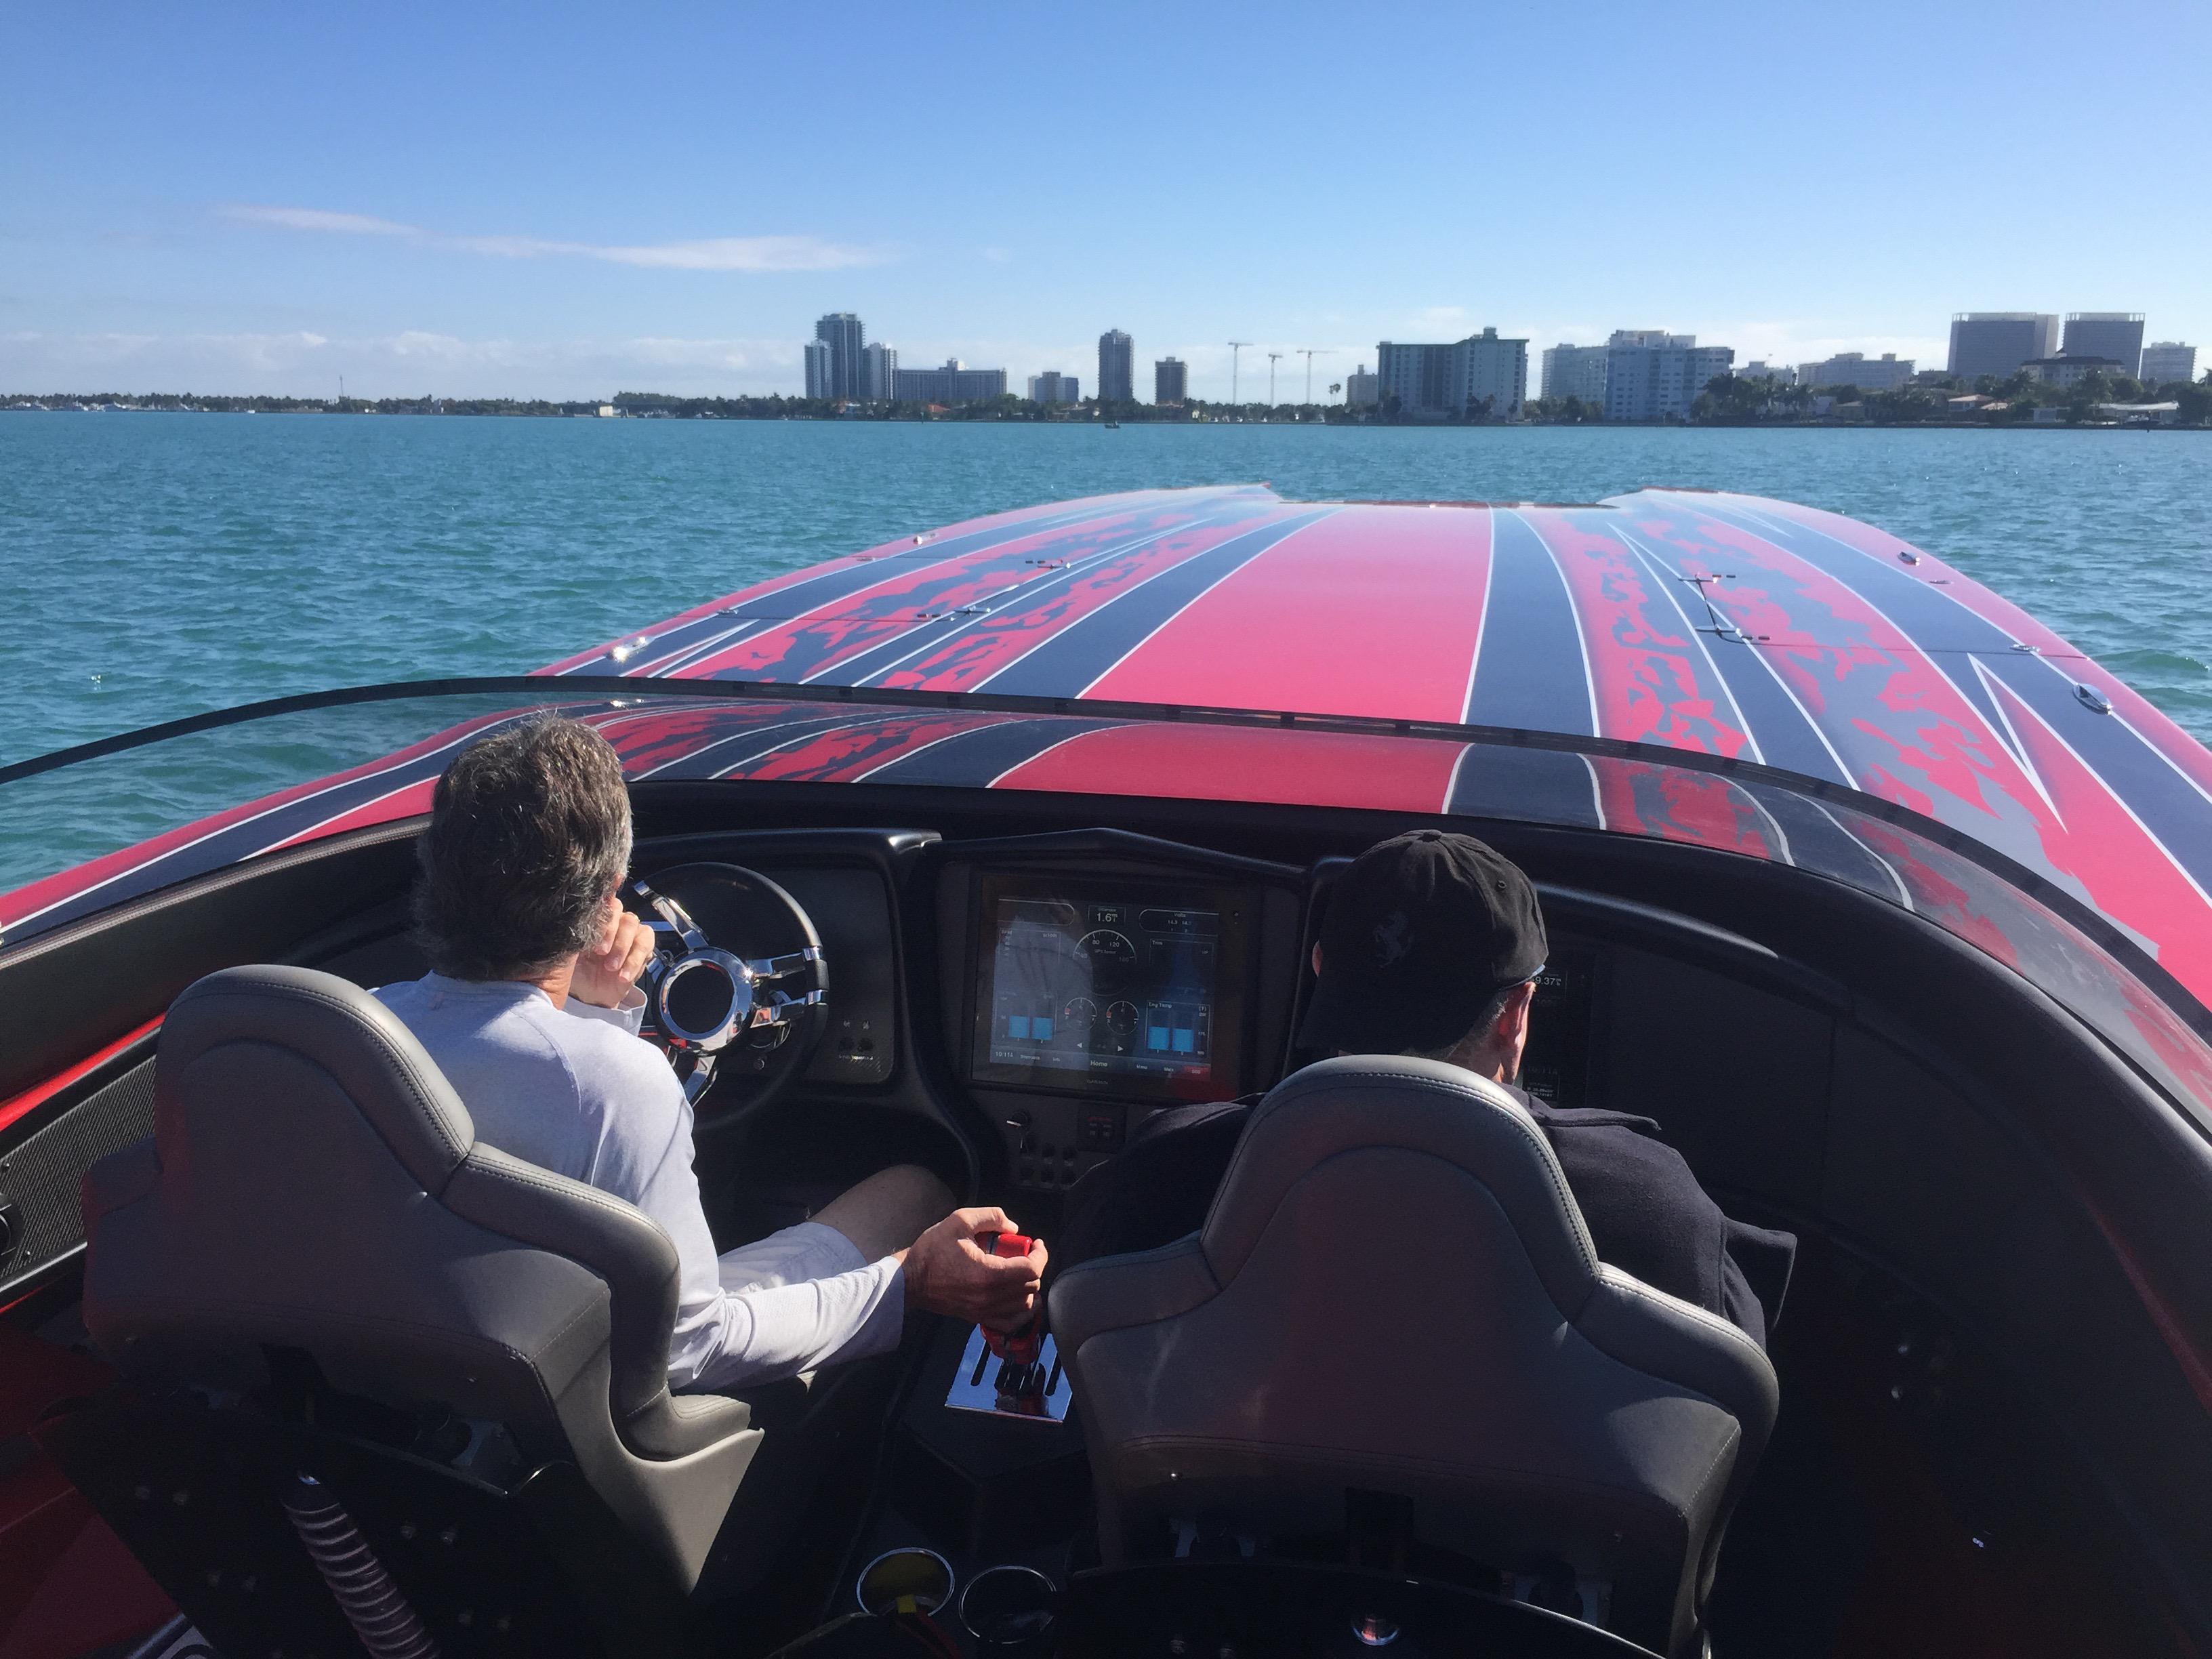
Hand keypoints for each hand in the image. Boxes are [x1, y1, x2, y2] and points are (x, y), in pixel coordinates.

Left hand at [571, 893, 656, 1008]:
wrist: (587, 996)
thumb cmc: (575, 971)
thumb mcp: (569, 951)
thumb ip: (574, 931)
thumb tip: (573, 913)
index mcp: (594, 917)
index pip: (603, 897)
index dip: (610, 885)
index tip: (613, 882)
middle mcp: (613, 921)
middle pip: (619, 911)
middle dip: (610, 931)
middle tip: (599, 952)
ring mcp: (629, 934)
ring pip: (633, 925)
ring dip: (622, 947)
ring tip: (610, 968)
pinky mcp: (642, 950)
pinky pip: (645, 946)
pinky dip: (634, 961)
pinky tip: (622, 975)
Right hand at [899, 1206, 1048, 1327]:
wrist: (909, 1280)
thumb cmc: (932, 1250)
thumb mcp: (960, 1221)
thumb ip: (991, 1217)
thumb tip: (1013, 1227)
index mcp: (989, 1273)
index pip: (1031, 1269)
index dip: (1041, 1254)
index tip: (1036, 1243)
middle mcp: (990, 1297)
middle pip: (1031, 1286)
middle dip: (1033, 1266)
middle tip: (1023, 1253)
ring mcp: (985, 1311)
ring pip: (1024, 1305)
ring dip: (1028, 1287)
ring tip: (1020, 1271)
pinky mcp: (978, 1318)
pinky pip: (1010, 1322)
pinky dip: (1020, 1311)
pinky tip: (1017, 1297)